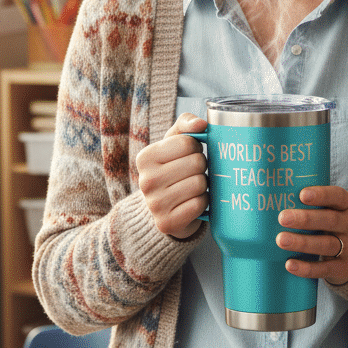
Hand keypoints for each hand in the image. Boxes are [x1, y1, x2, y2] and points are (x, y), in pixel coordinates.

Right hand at [135, 113, 207, 239]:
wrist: (165, 207)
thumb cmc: (173, 168)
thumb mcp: (174, 142)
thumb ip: (186, 124)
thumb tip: (201, 124)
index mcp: (145, 157)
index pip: (188, 142)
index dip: (195, 148)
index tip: (188, 155)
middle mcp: (146, 181)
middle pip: (197, 163)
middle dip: (201, 167)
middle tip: (192, 173)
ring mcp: (154, 204)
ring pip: (199, 183)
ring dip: (203, 185)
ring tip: (192, 187)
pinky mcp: (166, 223)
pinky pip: (199, 204)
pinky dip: (203, 202)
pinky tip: (192, 202)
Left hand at [277, 185, 347, 286]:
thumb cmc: (332, 226)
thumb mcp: (330, 211)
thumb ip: (310, 205)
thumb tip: (274, 198)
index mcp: (346, 206)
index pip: (338, 196)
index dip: (321, 195)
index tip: (302, 195)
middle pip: (330, 220)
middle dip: (305, 219)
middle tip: (282, 218)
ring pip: (326, 245)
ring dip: (302, 243)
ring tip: (280, 240)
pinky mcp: (344, 269)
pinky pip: (324, 269)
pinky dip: (306, 268)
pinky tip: (289, 264)